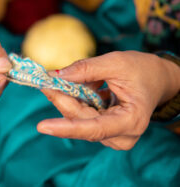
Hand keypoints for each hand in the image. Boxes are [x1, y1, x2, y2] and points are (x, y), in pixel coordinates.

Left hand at [37, 51, 179, 149]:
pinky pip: (81, 116)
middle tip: (47, 80)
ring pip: (77, 118)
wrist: (156, 79)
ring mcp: (112, 136)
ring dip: (70, 97)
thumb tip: (56, 75)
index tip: (42, 126)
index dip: (66, 128)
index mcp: (131, 121)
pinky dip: (77, 99)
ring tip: (79, 78)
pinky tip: (85, 86)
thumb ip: (86, 69)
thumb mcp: (116, 63)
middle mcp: (121, 136)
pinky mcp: (104, 131)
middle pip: (80, 120)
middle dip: (62, 99)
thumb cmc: (142, 70)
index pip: (94, 129)